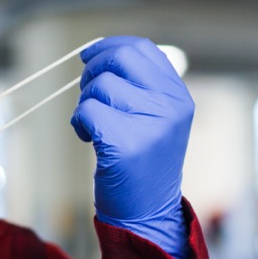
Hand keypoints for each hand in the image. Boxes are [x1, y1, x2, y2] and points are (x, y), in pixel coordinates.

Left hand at [70, 36, 193, 258]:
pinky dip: (79, 123)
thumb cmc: (142, 163)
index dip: (109, 47)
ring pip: (99, 86)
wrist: (147, 212)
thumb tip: (99, 52)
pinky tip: (88, 140)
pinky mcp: (125, 143)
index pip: (142, 49)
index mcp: (178, 96)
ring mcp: (150, 123)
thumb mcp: (155, 119)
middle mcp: (170, 106)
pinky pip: (87, 111)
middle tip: (88, 93)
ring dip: (85, 104)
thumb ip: (140, 86)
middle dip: (93, 70)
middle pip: (119, 59)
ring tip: (94, 128)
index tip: (89, 56)